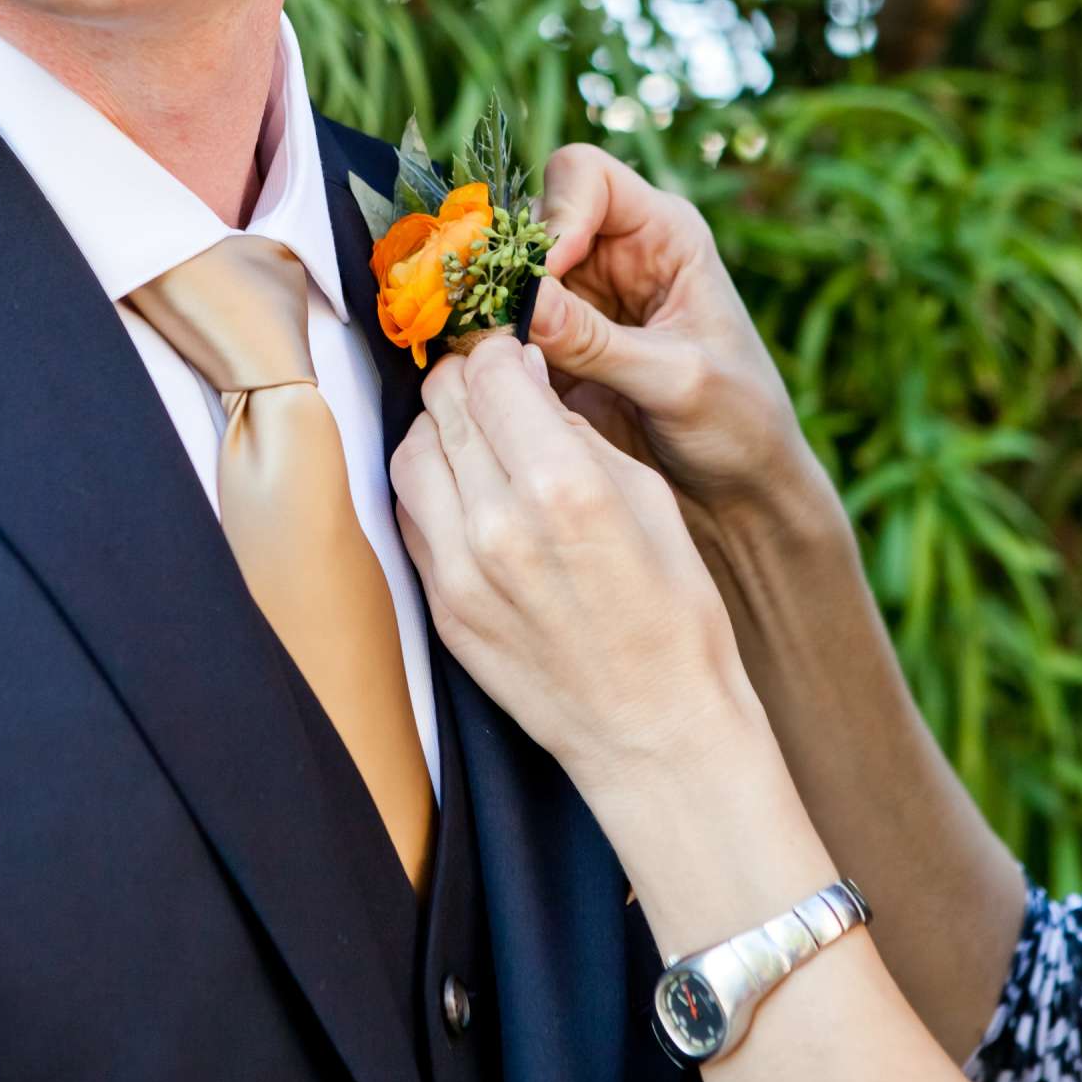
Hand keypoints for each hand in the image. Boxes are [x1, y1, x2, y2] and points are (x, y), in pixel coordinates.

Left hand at [389, 333, 757, 803]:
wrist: (654, 731)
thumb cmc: (673, 613)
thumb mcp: (648, 499)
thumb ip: (577, 431)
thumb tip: (526, 382)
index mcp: (563, 487)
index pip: (491, 373)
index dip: (503, 350)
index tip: (516, 354)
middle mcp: (496, 524)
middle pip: (443, 404)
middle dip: (466, 379)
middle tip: (492, 383)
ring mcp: (457, 570)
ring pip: (410, 452)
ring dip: (439, 427)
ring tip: (476, 432)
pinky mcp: (440, 606)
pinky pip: (409, 515)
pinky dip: (428, 483)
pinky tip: (465, 485)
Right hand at [527, 144, 827, 533]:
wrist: (739, 493)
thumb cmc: (740, 424)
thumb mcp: (677, 380)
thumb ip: (600, 342)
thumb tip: (526, 304)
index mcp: (663, 234)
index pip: (586, 176)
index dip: (558, 212)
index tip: (549, 271)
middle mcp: (613, 256)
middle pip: (530, 223)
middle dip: (509, 266)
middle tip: (501, 323)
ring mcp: (577, 302)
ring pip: (504, 278)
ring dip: (491, 312)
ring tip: (495, 359)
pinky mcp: (551, 350)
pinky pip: (499, 332)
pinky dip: (487, 351)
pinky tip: (493, 384)